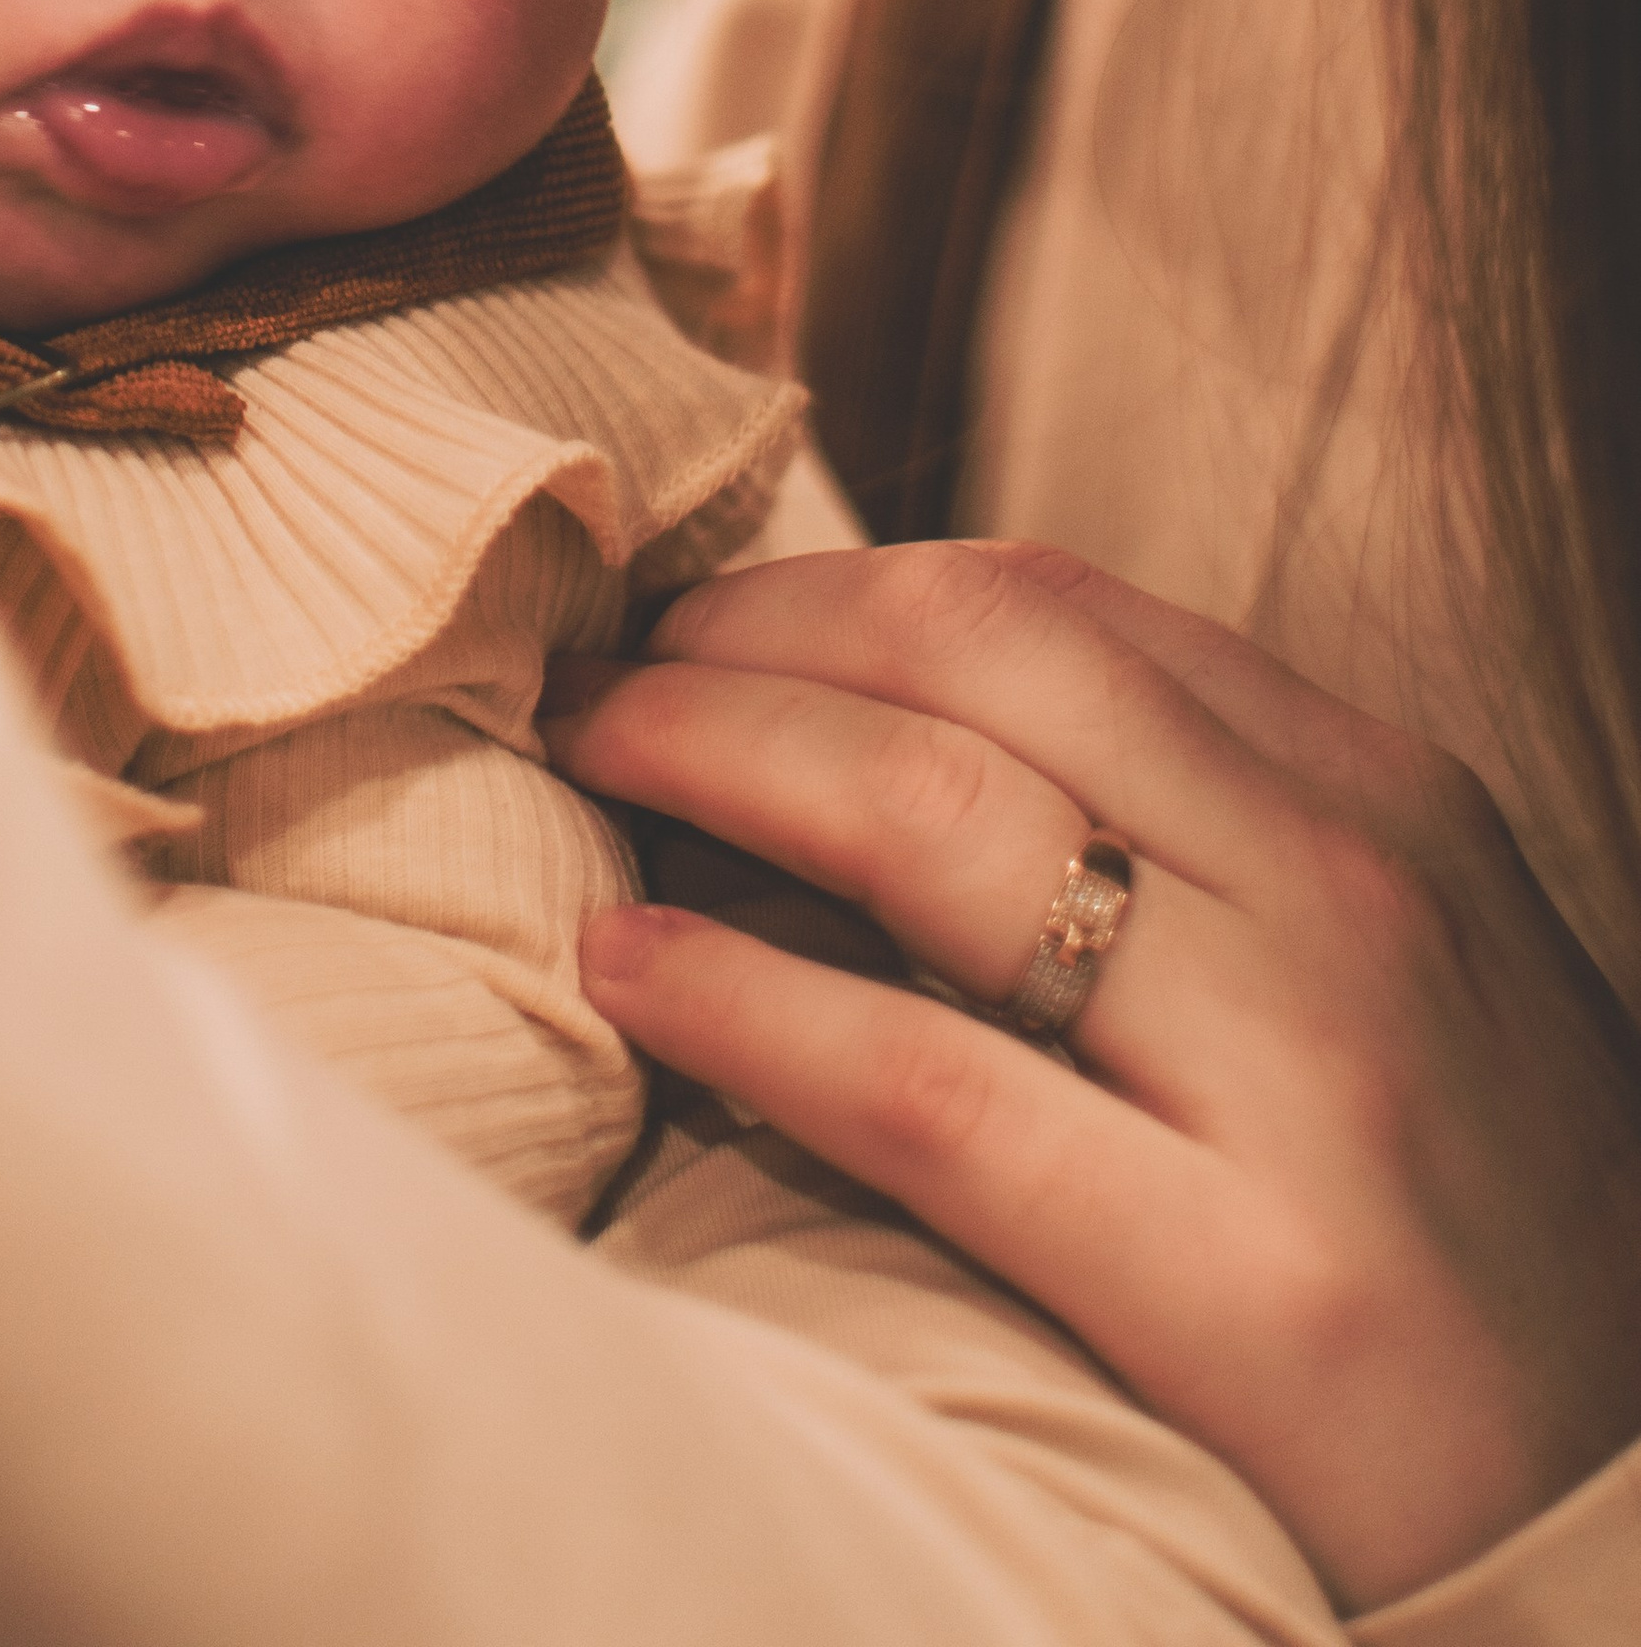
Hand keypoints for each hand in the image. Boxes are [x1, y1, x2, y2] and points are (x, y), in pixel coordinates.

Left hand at [543, 542, 1640, 1612]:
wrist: (1635, 1539)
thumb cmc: (1458, 1237)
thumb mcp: (1376, 976)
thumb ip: (1197, 837)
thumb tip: (892, 722)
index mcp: (1381, 802)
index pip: (1046, 607)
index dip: (827, 584)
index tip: (691, 611)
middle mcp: (1351, 897)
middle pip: (971, 662)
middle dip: (743, 637)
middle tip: (595, 667)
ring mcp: (1315, 1084)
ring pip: (935, 821)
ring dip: (711, 755)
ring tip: (587, 763)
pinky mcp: (1258, 1296)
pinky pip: (935, 1090)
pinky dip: (744, 1001)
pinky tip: (627, 966)